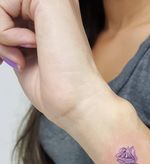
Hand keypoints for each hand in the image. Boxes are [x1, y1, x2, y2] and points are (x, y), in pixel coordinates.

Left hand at [0, 0, 106, 122]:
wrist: (75, 100)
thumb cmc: (57, 86)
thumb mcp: (22, 52)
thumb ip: (10, 33)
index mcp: (52, 14)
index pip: (12, 11)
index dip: (3, 33)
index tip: (11, 57)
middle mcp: (55, 3)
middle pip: (5, 6)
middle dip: (0, 34)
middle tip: (14, 57)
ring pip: (1, 3)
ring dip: (1, 34)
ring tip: (22, 55)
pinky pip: (3, 3)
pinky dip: (4, 31)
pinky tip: (30, 46)